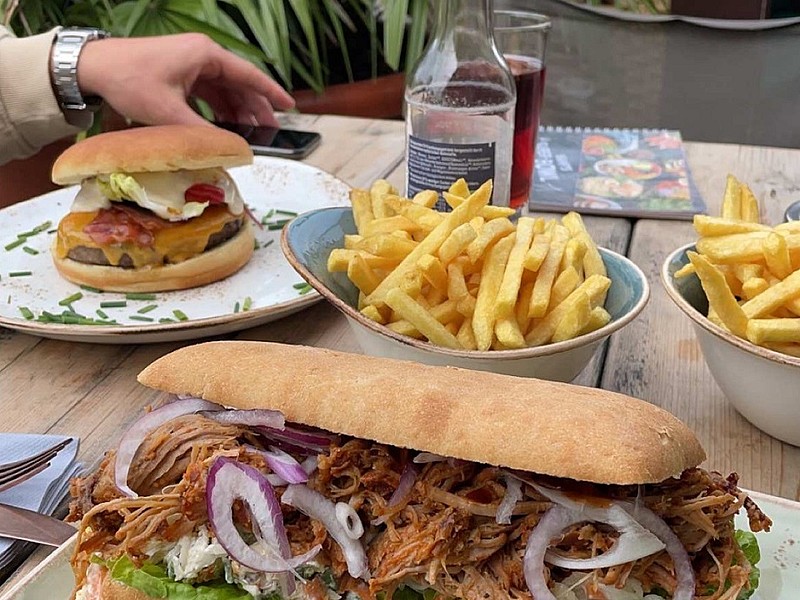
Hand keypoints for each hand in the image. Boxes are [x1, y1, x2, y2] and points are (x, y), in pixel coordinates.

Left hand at [77, 33, 294, 127]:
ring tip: (250, 134)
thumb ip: (203, 133)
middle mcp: (202, 55)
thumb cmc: (129, 80)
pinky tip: (224, 127)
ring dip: (237, 111)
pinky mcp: (180, 73)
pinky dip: (219, 109)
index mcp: (205, 55)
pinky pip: (209, 92)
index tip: (290, 107)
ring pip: (225, 89)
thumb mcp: (170, 113)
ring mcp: (191, 63)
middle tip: (271, 132)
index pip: (249, 76)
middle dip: (256, 109)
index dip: (271, 94)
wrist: (93, 68)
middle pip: (240, 84)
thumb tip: (229, 151)